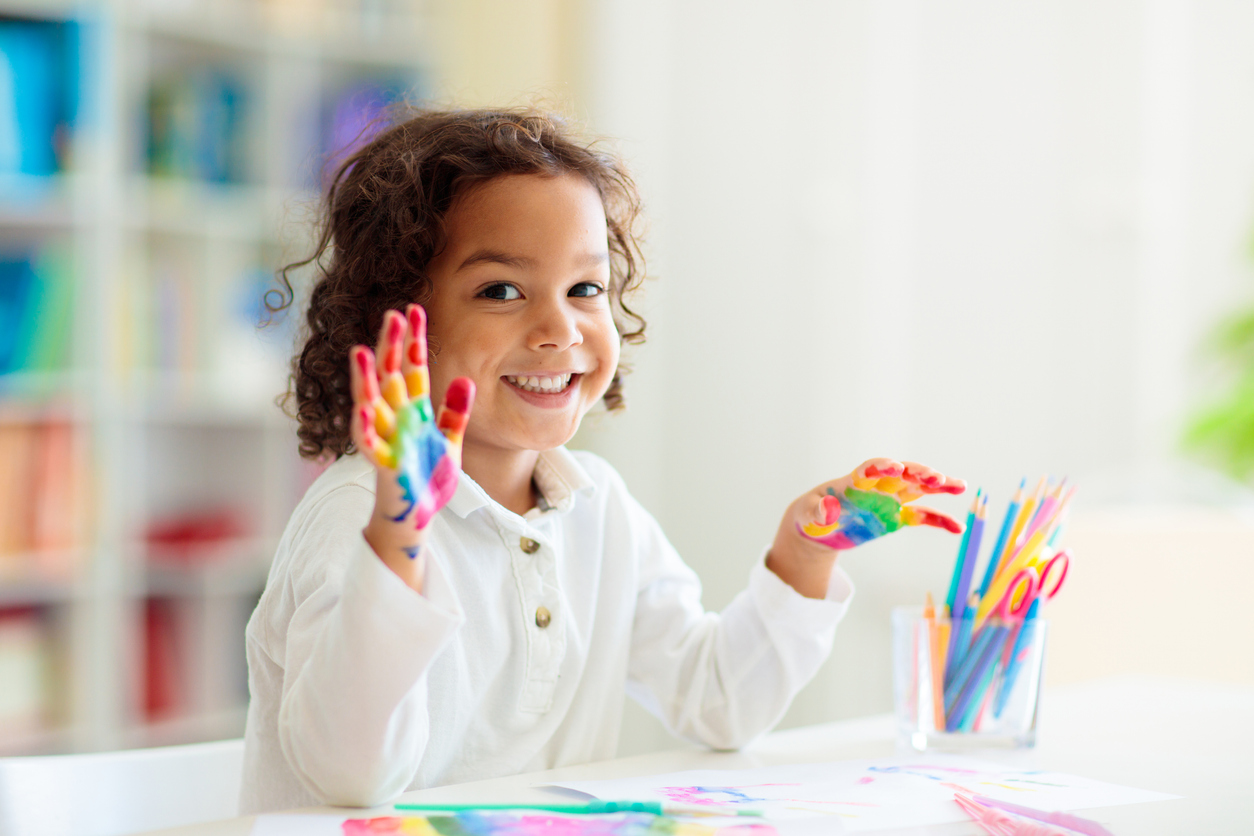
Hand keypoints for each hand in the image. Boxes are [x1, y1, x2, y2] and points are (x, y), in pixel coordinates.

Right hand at [350, 305, 474, 590]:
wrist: (416, 517)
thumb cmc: (429, 478)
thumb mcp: (450, 441)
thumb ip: (456, 412)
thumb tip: (467, 379)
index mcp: (414, 411)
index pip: (413, 367)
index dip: (413, 340)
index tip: (413, 309)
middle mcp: (396, 420)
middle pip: (391, 377)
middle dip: (391, 347)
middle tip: (393, 314)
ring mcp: (387, 440)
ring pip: (372, 405)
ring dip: (366, 380)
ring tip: (361, 352)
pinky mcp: (384, 465)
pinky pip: (370, 446)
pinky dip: (364, 430)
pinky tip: (360, 411)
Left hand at [796, 459, 965, 548]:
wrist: (817, 529)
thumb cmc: (809, 516)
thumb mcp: (807, 515)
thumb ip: (818, 511)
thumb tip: (829, 510)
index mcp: (853, 482)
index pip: (871, 469)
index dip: (882, 467)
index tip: (895, 467)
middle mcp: (876, 487)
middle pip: (902, 474)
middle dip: (919, 473)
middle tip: (937, 477)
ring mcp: (889, 501)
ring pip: (918, 489)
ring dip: (938, 486)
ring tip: (961, 486)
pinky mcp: (896, 518)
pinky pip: (922, 517)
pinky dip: (939, 520)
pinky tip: (957, 527)